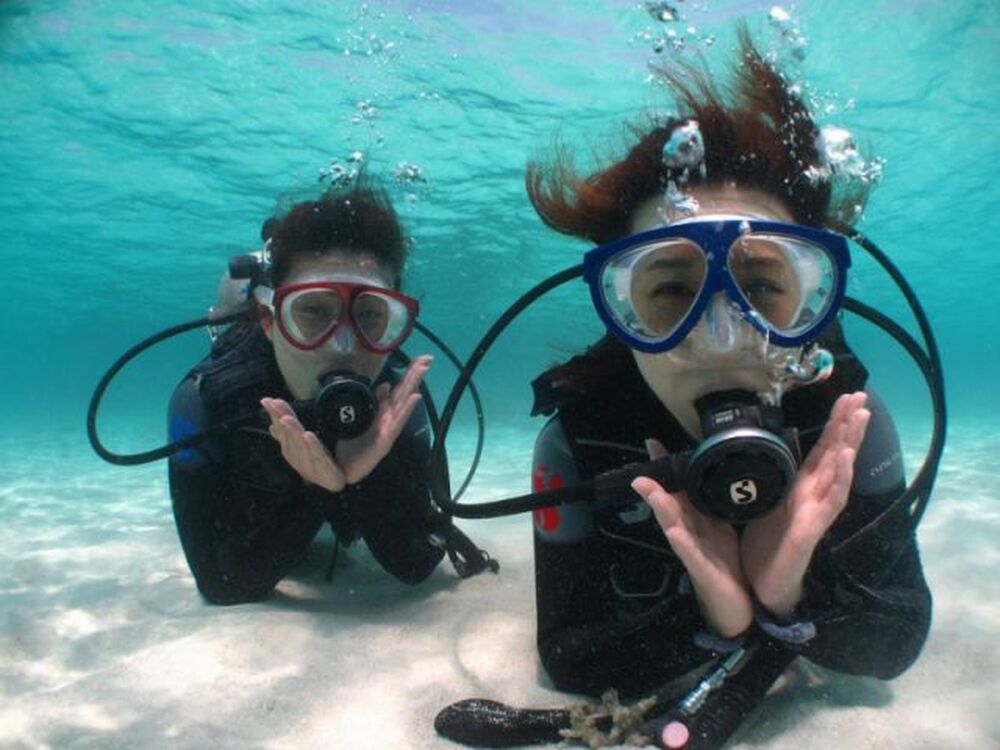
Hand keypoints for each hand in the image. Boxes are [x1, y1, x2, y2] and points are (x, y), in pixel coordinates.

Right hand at [261, 397, 346, 492]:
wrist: (356, 474)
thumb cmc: (333, 458)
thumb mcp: (312, 442)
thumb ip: (295, 433)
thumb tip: (272, 427)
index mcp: (295, 453)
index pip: (283, 432)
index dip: (275, 416)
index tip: (267, 400)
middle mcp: (301, 463)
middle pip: (290, 440)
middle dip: (282, 421)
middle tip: (275, 404)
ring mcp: (314, 472)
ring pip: (301, 449)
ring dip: (293, 432)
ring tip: (287, 418)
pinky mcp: (330, 479)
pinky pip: (320, 461)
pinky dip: (313, 448)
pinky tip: (308, 436)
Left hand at [335, 355, 431, 484]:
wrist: (345, 468)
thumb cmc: (354, 445)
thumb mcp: (362, 419)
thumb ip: (375, 402)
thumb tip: (385, 383)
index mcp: (384, 412)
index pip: (399, 388)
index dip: (409, 373)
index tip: (421, 358)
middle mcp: (390, 418)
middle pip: (404, 392)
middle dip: (415, 375)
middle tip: (428, 358)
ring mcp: (390, 428)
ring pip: (403, 403)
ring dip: (413, 386)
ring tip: (423, 370)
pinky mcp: (386, 440)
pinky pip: (398, 422)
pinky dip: (407, 409)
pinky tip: (415, 398)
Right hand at [631, 438, 752, 637]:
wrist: (738, 604)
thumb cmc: (728, 565)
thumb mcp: (721, 528)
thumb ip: (713, 503)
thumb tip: (711, 473)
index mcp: (696, 519)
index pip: (679, 488)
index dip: (666, 467)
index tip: (653, 444)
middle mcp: (689, 532)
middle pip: (669, 505)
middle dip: (655, 487)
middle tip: (641, 469)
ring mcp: (692, 551)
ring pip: (673, 526)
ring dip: (661, 509)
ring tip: (652, 493)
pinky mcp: (701, 570)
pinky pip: (690, 554)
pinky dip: (680, 542)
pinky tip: (673, 532)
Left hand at [741, 391, 870, 615]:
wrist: (764, 588)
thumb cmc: (765, 549)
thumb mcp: (764, 506)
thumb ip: (771, 481)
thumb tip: (764, 452)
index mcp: (799, 489)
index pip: (820, 451)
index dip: (833, 425)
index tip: (844, 398)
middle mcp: (813, 497)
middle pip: (834, 455)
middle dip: (848, 426)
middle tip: (861, 396)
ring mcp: (816, 513)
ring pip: (838, 473)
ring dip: (850, 444)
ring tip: (860, 417)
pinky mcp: (812, 530)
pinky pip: (831, 503)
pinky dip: (839, 479)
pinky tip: (844, 459)